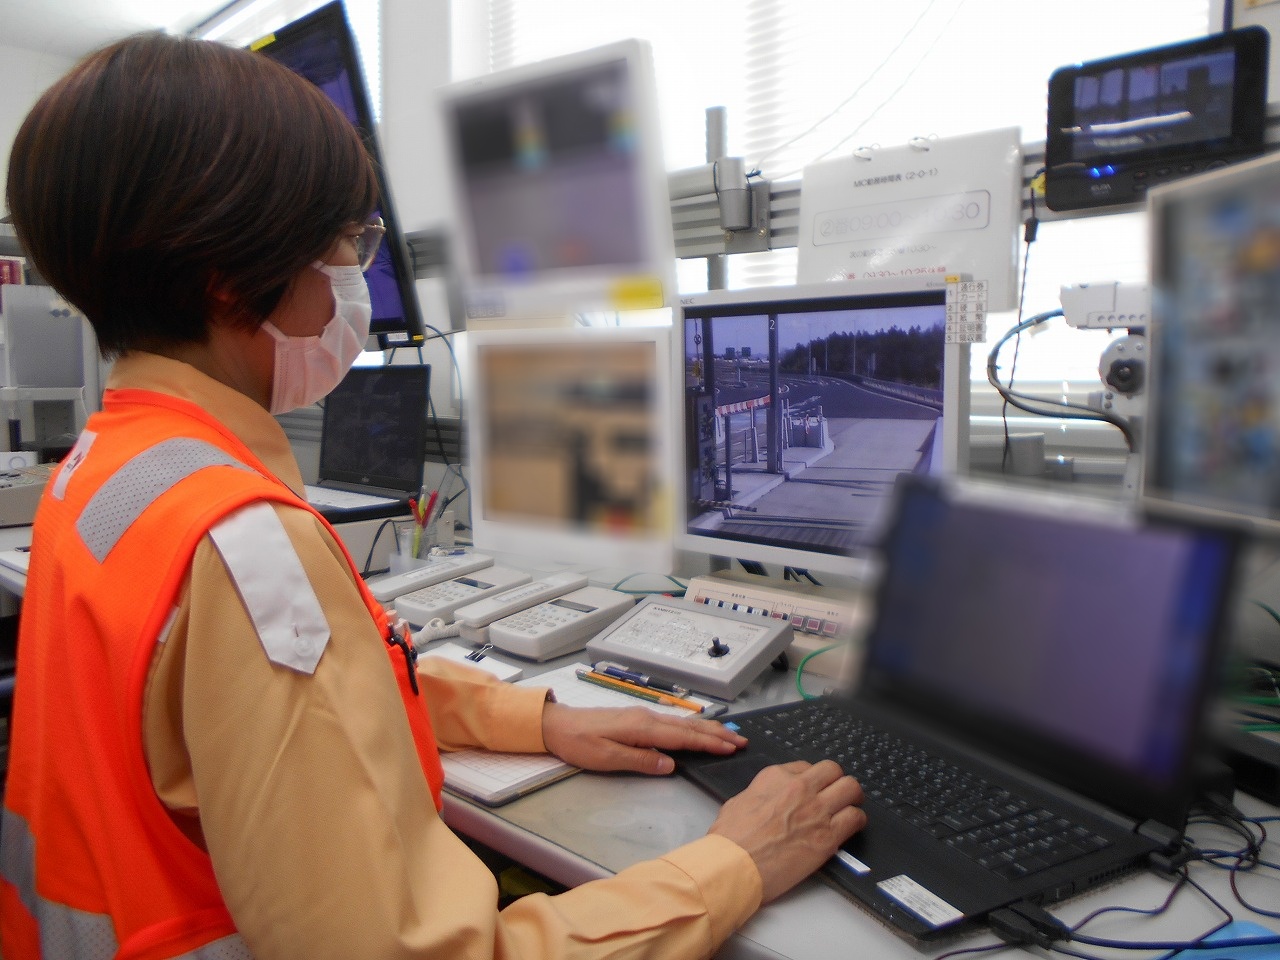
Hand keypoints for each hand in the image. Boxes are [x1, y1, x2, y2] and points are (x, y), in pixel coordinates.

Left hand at [541, 702, 747, 773]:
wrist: (557, 725)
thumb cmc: (579, 743)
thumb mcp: (607, 758)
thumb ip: (640, 760)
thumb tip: (671, 765)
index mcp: (642, 727)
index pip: (683, 738)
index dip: (709, 744)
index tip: (732, 748)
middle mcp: (647, 718)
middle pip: (688, 727)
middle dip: (717, 734)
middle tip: (742, 741)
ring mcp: (643, 716)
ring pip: (682, 724)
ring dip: (707, 730)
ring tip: (728, 735)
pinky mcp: (637, 719)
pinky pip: (672, 723)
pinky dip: (691, 727)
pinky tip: (696, 730)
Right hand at [709, 760, 865, 903]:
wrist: (733, 865)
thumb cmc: (730, 840)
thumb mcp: (740, 801)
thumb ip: (762, 794)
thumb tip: (770, 799)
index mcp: (776, 777)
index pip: (806, 767)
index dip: (812, 780)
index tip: (813, 790)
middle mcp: (799, 788)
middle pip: (833, 770)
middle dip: (837, 781)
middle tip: (837, 793)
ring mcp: (815, 810)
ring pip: (851, 788)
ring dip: (852, 798)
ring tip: (849, 807)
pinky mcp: (827, 836)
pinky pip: (855, 817)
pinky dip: (857, 821)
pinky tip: (850, 826)